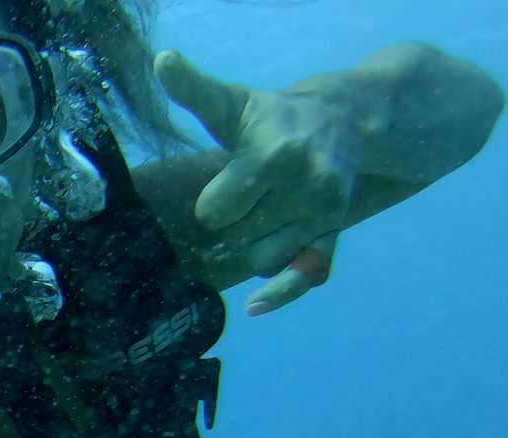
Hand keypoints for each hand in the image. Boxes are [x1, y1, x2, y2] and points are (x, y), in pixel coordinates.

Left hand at [156, 50, 354, 314]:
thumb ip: (194, 89)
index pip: (216, 211)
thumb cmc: (271, 118)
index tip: (231, 182)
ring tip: (271, 210)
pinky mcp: (335, 232)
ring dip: (256, 245)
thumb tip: (161, 60)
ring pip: (262, 258)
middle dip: (236, 220)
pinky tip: (254, 308)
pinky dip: (279, 294)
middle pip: (236, 236)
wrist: (347, 122)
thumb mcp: (232, 103)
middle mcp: (302, 183)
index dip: (216, 203)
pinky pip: (303, 276)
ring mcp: (322, 211)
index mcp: (271, 154)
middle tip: (254, 192)